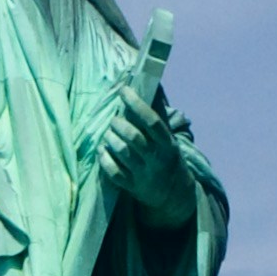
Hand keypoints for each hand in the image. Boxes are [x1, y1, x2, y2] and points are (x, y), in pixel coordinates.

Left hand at [99, 69, 197, 222]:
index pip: (152, 120)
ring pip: (121, 153)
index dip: (136, 103)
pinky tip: (102, 149)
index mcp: (167, 143)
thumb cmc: (167, 155)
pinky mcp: (131, 187)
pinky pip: (112, 172)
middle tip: (114, 119)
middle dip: (119, 124)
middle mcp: (156, 158)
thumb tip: (151, 82)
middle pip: (134, 137)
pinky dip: (104, 158)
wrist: (174, 193)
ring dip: (110, 139)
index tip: (123, 89)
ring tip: (108, 133)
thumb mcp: (167, 136)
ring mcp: (143, 174)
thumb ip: (157, 113)